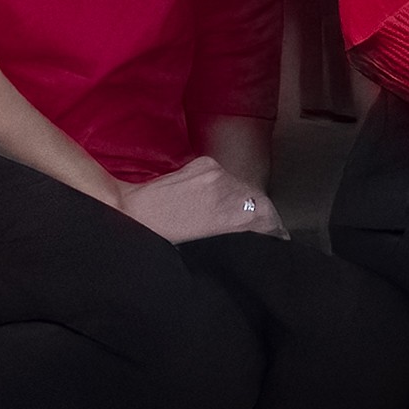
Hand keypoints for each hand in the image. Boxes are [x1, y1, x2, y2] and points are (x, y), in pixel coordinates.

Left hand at [115, 153, 278, 242]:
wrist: (131, 212)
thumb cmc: (164, 237)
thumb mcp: (206, 245)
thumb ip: (233, 235)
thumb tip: (251, 232)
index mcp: (233, 213)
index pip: (268, 216)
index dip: (275, 228)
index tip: (278, 237)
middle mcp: (229, 188)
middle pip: (258, 199)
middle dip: (261, 214)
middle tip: (262, 229)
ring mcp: (216, 172)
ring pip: (242, 186)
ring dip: (243, 199)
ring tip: (236, 215)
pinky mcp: (204, 163)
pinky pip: (225, 176)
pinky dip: (225, 187)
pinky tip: (216, 200)